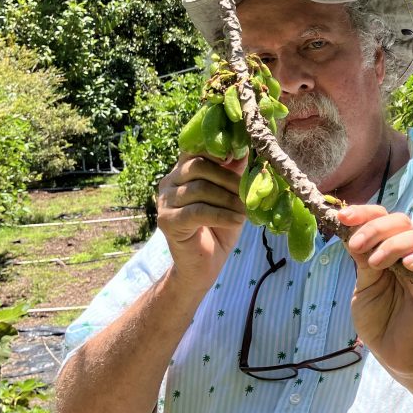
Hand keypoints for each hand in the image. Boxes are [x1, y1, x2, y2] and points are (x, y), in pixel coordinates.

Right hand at [156, 153, 246, 290]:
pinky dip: (222, 215)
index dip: (217, 149)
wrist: (204, 265)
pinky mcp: (167, 221)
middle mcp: (169, 181)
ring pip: (200, 188)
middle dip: (228, 178)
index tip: (239, 157)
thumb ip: (234, 173)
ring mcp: (165, 201)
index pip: (196, 148)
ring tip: (244, 210)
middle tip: (247, 193)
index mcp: (183, 170)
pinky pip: (198, 211)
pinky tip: (236, 221)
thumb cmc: (219, 227)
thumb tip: (244, 147)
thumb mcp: (231, 196)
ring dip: (228, 199)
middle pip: (199, 165)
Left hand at [338, 205, 412, 379]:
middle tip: (357, 246)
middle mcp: (408, 253)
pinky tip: (407, 265)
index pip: (382, 218)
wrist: (392, 353)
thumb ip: (362, 259)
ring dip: (394, 243)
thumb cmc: (377, 319)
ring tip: (376, 263)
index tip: (342, 217)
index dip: (364, 213)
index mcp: (388, 250)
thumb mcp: (363, 286)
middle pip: (401, 222)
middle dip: (375, 228)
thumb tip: (349, 228)